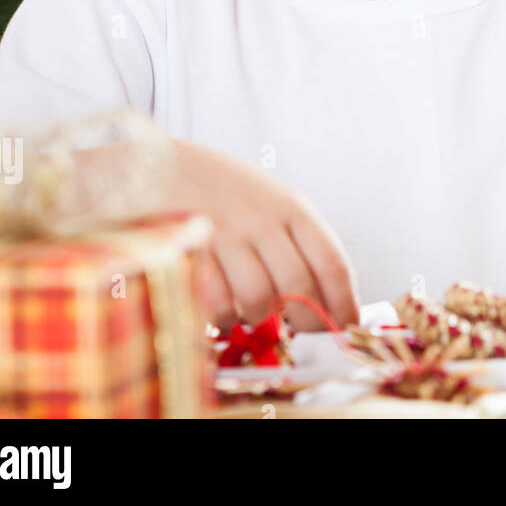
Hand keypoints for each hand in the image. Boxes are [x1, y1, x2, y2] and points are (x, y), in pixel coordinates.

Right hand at [159, 140, 360, 331]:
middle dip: (308, 324)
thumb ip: (294, 243)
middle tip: (306, 341)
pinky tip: (224, 317)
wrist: (157, 165)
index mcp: (292, 207)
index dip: (344, 301)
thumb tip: (323, 301)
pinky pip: (216, 302)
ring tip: (259, 325)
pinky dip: (224, 320)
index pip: (331, 261)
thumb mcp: (268, 203)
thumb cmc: (221, 191)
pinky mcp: (190, 250)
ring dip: (262, 323)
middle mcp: (263, 219)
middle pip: (300, 286)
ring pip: (259, 299)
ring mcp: (225, 233)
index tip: (349, 327)